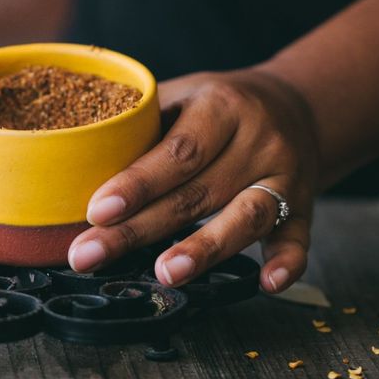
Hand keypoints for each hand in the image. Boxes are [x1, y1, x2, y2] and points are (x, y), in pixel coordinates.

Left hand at [67, 68, 321, 292]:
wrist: (296, 105)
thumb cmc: (218, 106)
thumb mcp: (183, 94)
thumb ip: (143, 125)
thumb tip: (72, 161)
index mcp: (221, 106)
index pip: (177, 151)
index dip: (136, 183)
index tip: (96, 211)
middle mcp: (259, 140)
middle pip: (198, 192)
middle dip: (140, 229)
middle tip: (90, 256)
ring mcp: (286, 175)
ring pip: (246, 217)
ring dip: (205, 249)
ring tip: (166, 274)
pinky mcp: (305, 206)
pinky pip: (299, 238)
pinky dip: (287, 263)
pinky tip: (265, 284)